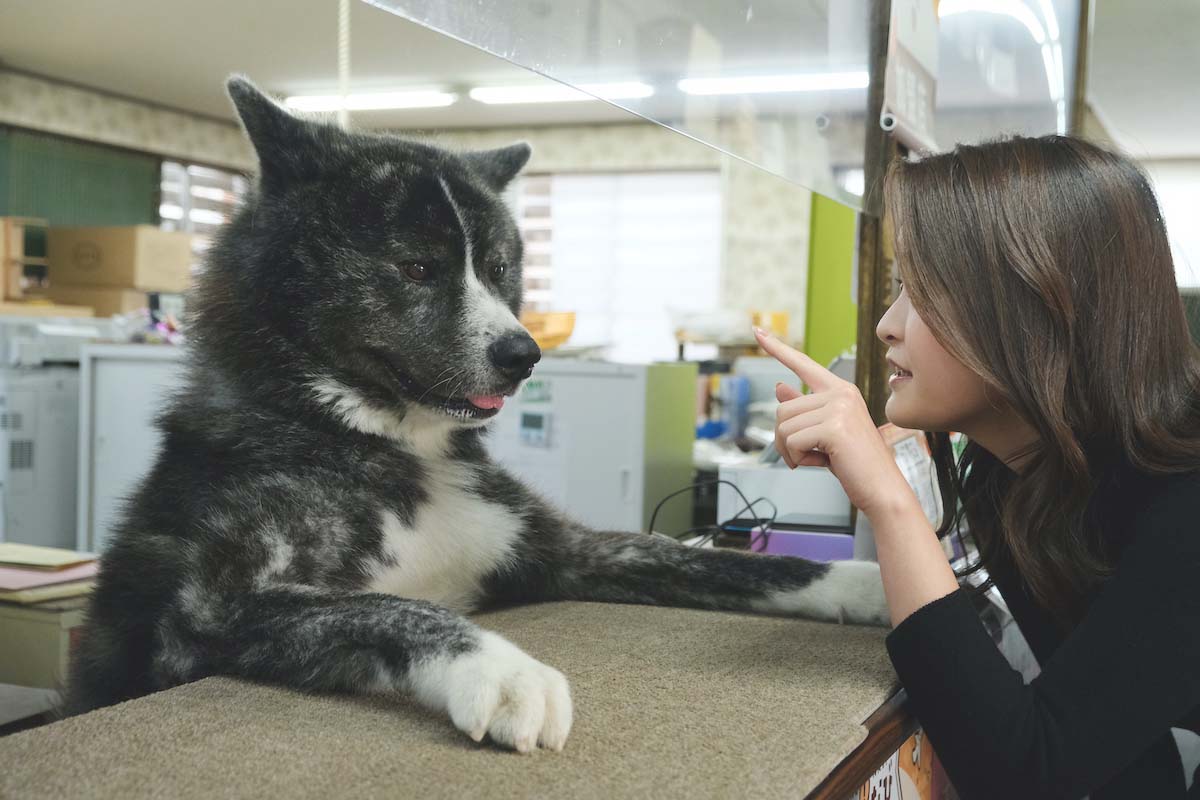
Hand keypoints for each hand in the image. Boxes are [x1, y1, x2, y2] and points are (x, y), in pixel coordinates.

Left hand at [754, 328, 914, 517]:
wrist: (882, 488)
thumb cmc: (856, 462)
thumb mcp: (825, 431)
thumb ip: (804, 409)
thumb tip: (780, 387)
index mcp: (840, 391)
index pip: (802, 364)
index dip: (777, 348)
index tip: (757, 331)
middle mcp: (840, 393)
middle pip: (783, 410)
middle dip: (784, 439)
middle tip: (804, 455)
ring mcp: (838, 408)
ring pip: (783, 426)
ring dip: (789, 451)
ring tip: (811, 459)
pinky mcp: (833, 427)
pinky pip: (791, 442)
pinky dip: (796, 458)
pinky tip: (815, 463)